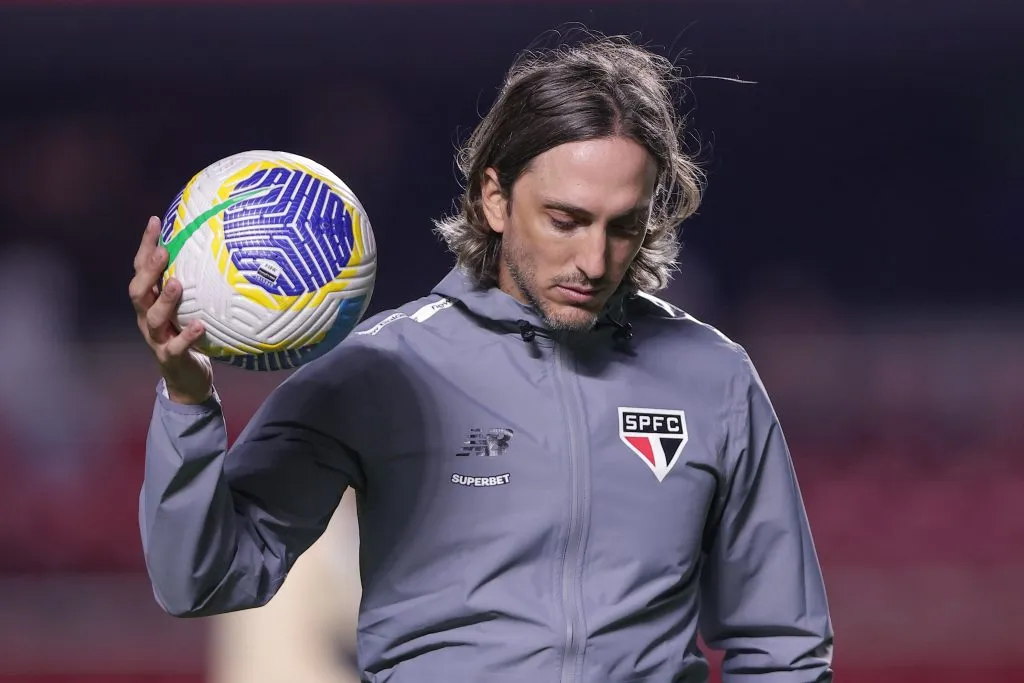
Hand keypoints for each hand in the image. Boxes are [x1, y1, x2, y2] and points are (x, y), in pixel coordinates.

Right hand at [128, 216, 213, 403]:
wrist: (187, 379)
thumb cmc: (188, 335)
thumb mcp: (187, 307)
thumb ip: (192, 284)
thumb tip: (212, 248)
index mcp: (149, 302)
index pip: (141, 269)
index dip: (145, 245)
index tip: (155, 220)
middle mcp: (147, 318)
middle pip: (138, 291)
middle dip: (148, 270)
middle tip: (162, 252)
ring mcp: (156, 339)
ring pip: (154, 318)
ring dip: (165, 300)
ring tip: (177, 284)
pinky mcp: (169, 358)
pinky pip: (175, 347)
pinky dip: (187, 336)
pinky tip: (199, 325)